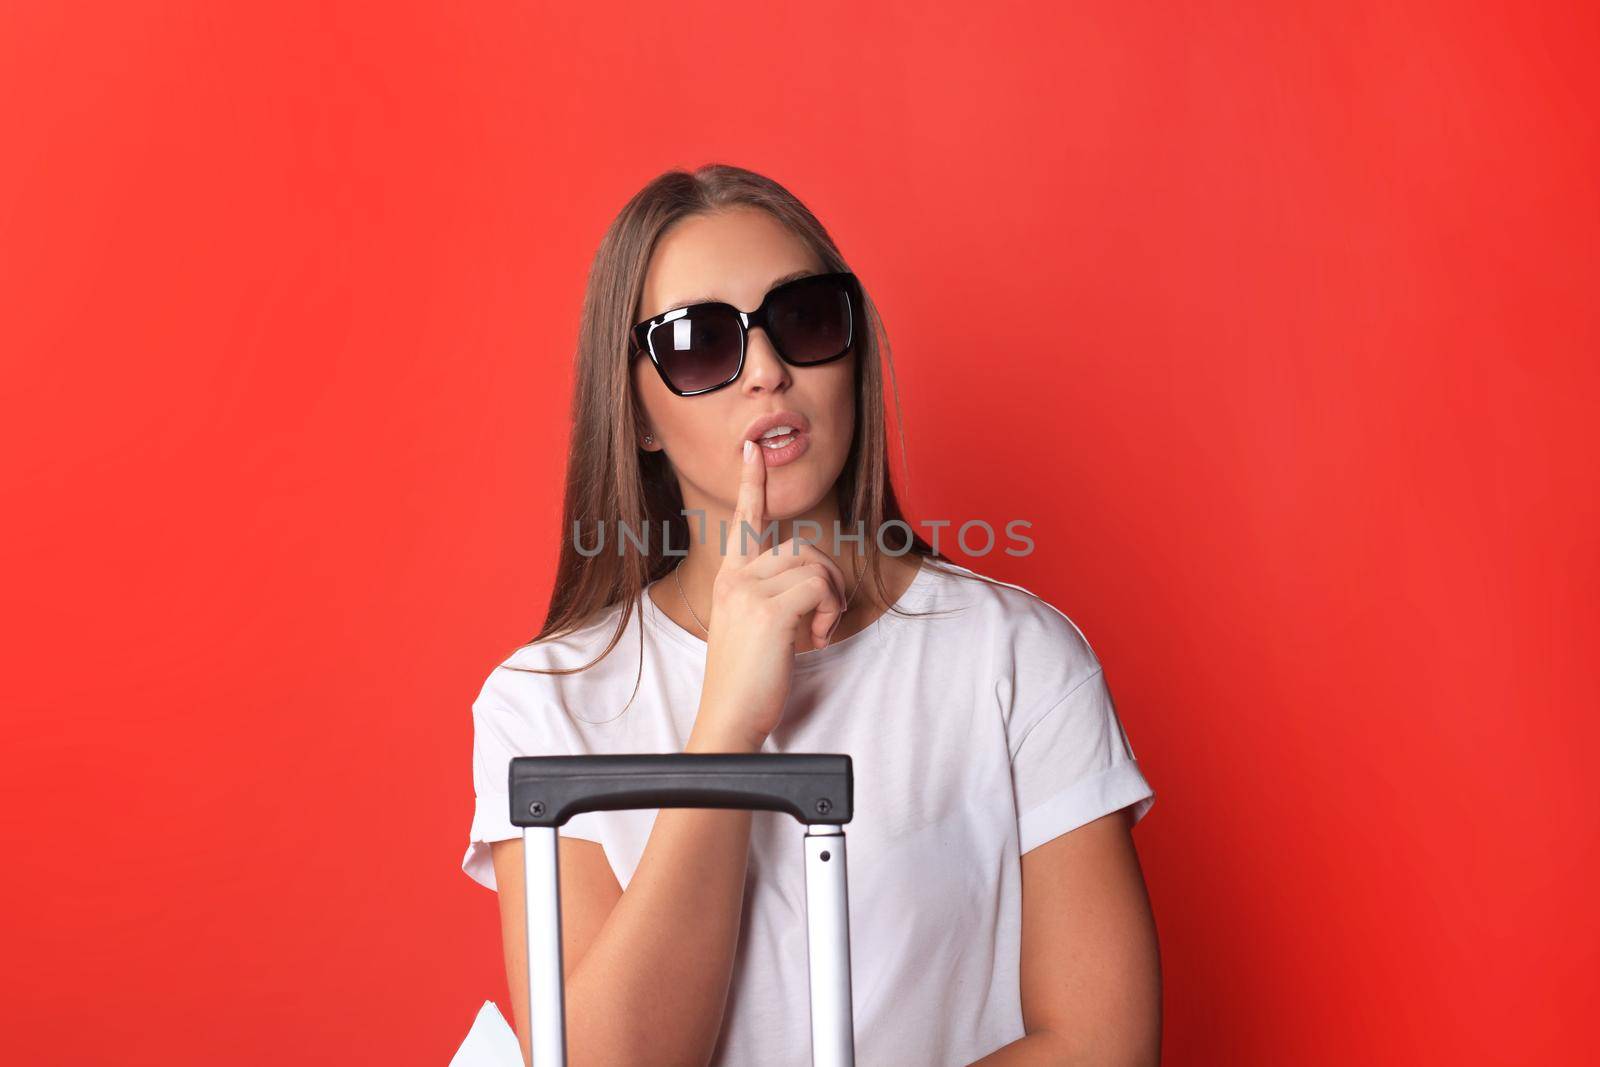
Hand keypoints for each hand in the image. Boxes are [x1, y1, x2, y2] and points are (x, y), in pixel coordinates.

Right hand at [693, 439, 849, 747]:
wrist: (728, 720)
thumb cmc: (747, 681)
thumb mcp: (755, 629)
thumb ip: (772, 598)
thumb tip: (811, 584)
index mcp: (730, 580)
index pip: (743, 522)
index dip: (750, 484)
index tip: (752, 450)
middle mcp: (735, 578)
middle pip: (801, 547)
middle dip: (826, 580)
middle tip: (821, 622)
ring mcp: (748, 592)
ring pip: (814, 566)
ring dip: (830, 600)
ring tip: (815, 634)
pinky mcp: (768, 610)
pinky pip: (820, 588)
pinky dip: (830, 612)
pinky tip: (815, 639)